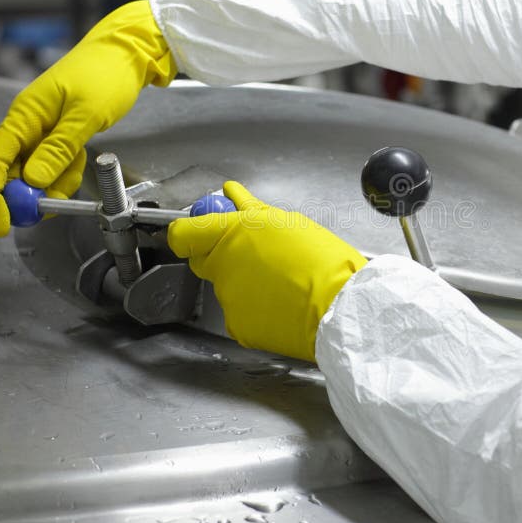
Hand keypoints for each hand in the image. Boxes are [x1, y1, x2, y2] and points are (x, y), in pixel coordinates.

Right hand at [0, 0, 176, 235]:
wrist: (128, 54)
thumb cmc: (106, 74)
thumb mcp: (86, 114)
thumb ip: (59, 148)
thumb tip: (32, 179)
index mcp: (26, 114)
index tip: (3, 223)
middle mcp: (29, 122)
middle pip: (12, 169)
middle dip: (25, 196)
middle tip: (44, 213)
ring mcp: (45, 129)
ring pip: (37, 170)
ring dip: (52, 184)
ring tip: (75, 174)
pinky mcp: (62, 133)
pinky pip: (56, 162)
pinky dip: (66, 171)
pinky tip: (81, 161)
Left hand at [168, 182, 366, 361]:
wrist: (338, 307)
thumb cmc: (322, 262)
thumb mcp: (287, 222)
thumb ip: (252, 211)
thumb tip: (233, 197)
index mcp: (232, 232)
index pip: (183, 232)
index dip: (188, 230)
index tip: (200, 229)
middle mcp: (222, 264)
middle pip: (203, 259)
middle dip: (220, 255)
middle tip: (253, 255)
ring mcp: (228, 297)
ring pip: (227, 287)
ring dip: (246, 283)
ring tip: (282, 284)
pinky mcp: (237, 325)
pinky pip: (239, 313)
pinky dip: (256, 309)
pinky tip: (281, 304)